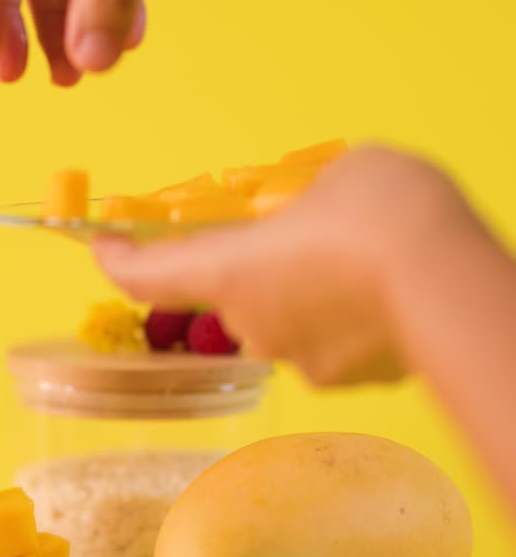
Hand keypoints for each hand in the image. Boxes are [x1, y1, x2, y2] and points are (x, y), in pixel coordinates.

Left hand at [90, 146, 486, 386]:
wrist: (454, 285)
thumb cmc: (386, 216)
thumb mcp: (340, 176)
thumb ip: (311, 197)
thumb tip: (322, 210)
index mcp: (227, 271)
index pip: (147, 276)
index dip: (118, 261)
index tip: (101, 247)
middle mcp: (251, 324)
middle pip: (234, 293)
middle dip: (259, 265)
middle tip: (305, 233)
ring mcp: (299, 359)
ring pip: (287, 318)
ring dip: (308, 291)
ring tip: (363, 258)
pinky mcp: (347, 380)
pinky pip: (332, 340)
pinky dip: (348, 317)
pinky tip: (386, 291)